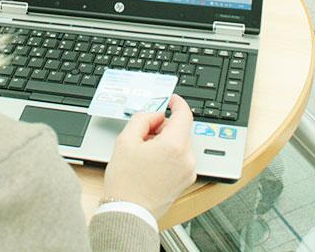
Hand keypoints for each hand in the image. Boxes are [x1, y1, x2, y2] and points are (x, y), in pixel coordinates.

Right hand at [103, 95, 196, 220]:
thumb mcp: (125, 140)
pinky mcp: (185, 180)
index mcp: (174, 145)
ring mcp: (188, 171)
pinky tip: (151, 162)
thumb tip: (154, 115)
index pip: (184, 114)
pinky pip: (181, 158)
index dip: (177, 103)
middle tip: (143, 133)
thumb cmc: (126, 182)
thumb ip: (142, 119)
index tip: (171, 100)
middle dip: (164, 126)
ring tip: (144, 152)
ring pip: (180, 144)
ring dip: (166, 141)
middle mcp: (187, 158)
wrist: (129, 213)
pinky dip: (169, 154)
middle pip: (181, 129)